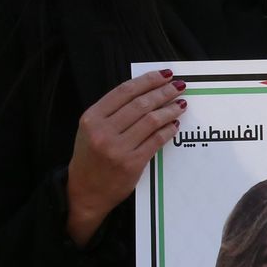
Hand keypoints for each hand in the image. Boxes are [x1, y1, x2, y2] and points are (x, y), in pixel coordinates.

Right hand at [65, 69, 183, 246]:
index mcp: (91, 118)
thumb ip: (112, 111)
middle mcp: (102, 131)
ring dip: (170, 110)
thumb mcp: (90, 129)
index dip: (147, 80)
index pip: (124, 91)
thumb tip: (145, 90)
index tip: (165, 74)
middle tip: (179, 86)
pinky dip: (168, 130)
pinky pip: (156, 141)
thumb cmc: (90, 157)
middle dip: (163, 92)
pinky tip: (174, 125)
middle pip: (140, 104)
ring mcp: (117, 148)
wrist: (85, 192)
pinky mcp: (132, 163)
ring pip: (151, 121)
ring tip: (181, 104)